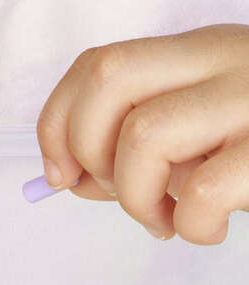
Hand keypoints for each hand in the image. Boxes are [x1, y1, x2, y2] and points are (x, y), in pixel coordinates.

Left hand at [37, 24, 248, 243]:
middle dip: (87, 150)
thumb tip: (69, 177)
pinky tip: (210, 230)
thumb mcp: (196, 139)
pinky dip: (189, 226)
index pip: (98, 64)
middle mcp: (226, 60)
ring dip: (135, 198)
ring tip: (164, 220)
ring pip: (144, 135)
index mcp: (198, 54)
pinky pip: (202, 192)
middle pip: (109, 79)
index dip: (58, 121)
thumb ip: (133, 150)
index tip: (59, 173)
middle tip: (115, 192)